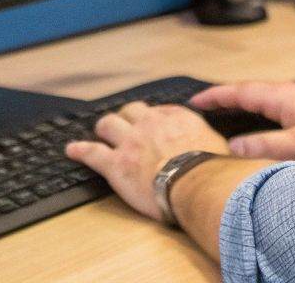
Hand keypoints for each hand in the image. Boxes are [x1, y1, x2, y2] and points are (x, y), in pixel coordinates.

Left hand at [64, 102, 229, 220]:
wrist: (197, 185)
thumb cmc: (212, 170)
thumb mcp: (220, 147)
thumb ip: (212, 142)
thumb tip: (222, 151)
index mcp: (176, 118)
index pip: (159, 110)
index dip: (152, 118)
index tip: (152, 123)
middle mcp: (150, 124)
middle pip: (130, 111)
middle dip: (126, 117)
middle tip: (124, 124)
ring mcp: (130, 142)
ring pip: (108, 124)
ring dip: (104, 128)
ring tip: (101, 132)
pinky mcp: (115, 164)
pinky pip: (91, 152)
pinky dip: (80, 150)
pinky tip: (72, 150)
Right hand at [190, 81, 294, 160]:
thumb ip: (265, 145)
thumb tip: (234, 147)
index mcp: (282, 96)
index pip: (240, 91)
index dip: (215, 96)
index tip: (195, 100)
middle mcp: (289, 94)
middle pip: (248, 91)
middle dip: (224, 97)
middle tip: (203, 105)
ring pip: (261, 98)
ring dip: (240, 103)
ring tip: (222, 112)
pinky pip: (272, 106)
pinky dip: (256, 111)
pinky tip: (258, 123)